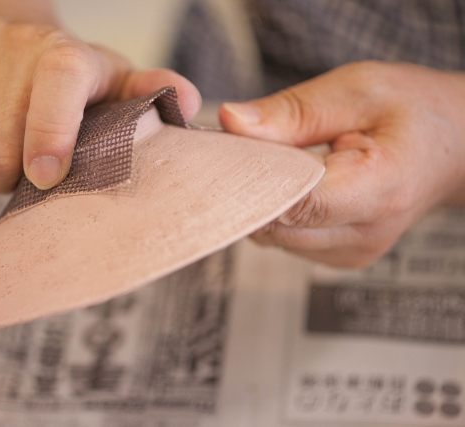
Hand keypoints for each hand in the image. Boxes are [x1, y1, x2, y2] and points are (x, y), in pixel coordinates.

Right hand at [0, 17, 200, 192]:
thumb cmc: (65, 78)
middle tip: (20, 162)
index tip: (46, 177)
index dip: (50, 136)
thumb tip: (190, 103)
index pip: (57, 87)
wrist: (4, 36)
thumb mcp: (113, 82)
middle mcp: (9, 45)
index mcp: (64, 56)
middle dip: (4, 173)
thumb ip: (151, 93)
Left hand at [219, 61, 464, 267]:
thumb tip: (231, 122)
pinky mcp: (340, 256)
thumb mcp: (356, 90)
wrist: (454, 145)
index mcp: (379, 189)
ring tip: (279, 162)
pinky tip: (293, 183)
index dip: (252, 183)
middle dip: (250, 189)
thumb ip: (292, 111)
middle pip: (277, 227)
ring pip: (275, 237)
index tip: (226, 156)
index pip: (296, 204)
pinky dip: (278, 212)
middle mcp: (365, 234)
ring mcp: (352, 252)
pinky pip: (287, 239)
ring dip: (263, 201)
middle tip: (242, 149)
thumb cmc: (411, 110)